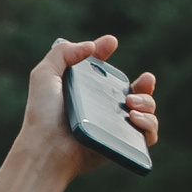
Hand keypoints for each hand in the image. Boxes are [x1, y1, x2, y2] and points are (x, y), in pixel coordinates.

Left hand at [16, 36, 157, 179]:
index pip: (105, 72)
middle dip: (146, 83)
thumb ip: (62, 53)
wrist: (47, 148)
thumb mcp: (45, 76)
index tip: (111, 43)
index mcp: (86, 92)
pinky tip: (135, 117)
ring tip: (131, 103)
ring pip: (146, 110)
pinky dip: (149, 123)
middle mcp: (103, 109)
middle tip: (145, 79)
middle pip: (135, 91)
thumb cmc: (42, 116)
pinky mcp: (121, 145)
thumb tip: (91, 46)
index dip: (109, 55)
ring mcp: (114, 127)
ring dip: (148, 102)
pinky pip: (148, 134)